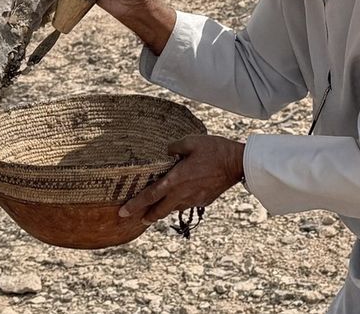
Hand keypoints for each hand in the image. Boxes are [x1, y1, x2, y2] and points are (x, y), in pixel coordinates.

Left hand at [119, 134, 244, 221]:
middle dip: (146, 216)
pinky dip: (179, 203)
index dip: (135, 205)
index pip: (150, 196)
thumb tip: (166, 151)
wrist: (237, 164)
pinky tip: (179, 197)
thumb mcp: (191, 141)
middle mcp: (182, 194)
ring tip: (155, 209)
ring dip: (162, 210)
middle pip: (159, 211)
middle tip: (136, 218)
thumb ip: (174, 147)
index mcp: (175, 180)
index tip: (123, 212)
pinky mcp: (203, 201)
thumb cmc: (214, 150)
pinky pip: (186, 204)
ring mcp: (193, 199)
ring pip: (173, 209)